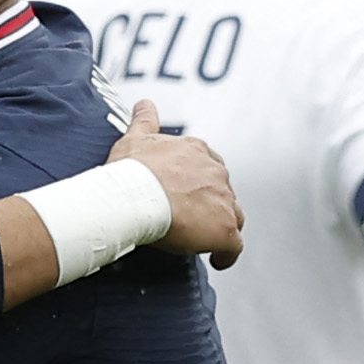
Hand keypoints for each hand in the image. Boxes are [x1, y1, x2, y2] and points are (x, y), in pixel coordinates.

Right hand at [107, 100, 244, 268]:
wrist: (133, 195)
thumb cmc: (130, 170)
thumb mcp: (136, 138)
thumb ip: (144, 120)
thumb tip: (143, 103)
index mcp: (196, 151)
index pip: (208, 167)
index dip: (198, 183)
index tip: (187, 194)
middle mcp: (216, 173)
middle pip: (222, 192)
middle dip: (211, 204)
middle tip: (192, 219)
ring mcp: (223, 201)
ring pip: (233, 216)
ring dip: (221, 226)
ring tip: (204, 239)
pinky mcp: (224, 229)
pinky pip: (233, 246)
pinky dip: (227, 254)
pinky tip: (217, 260)